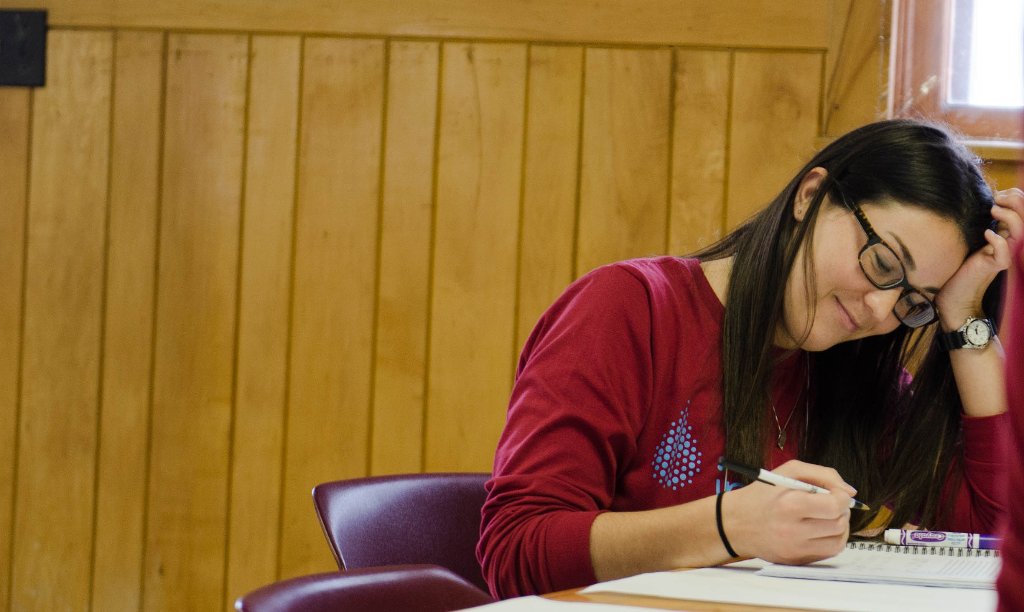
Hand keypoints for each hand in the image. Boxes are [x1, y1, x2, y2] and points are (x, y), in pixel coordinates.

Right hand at [724, 460, 852, 564]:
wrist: (735, 523)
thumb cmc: (762, 494)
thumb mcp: (788, 471)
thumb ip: (824, 475)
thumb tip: (850, 492)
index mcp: (790, 504)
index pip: (835, 506)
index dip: (842, 498)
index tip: (837, 494)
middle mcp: (793, 530)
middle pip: (839, 524)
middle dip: (841, 512)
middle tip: (830, 504)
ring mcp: (795, 549)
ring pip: (838, 542)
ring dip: (839, 527)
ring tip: (826, 517)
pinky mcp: (796, 561)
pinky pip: (827, 553)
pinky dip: (830, 540)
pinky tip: (819, 530)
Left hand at [935, 188, 1023, 326]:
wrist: (956, 292)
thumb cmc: (962, 263)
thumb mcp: (974, 237)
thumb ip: (984, 222)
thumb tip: (986, 199)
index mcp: (1009, 234)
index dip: (1017, 197)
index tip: (999, 193)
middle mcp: (1012, 244)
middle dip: (1016, 202)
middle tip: (997, 197)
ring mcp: (1006, 255)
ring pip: (1020, 233)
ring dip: (1009, 216)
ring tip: (993, 210)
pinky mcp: (996, 266)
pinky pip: (1005, 252)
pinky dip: (997, 240)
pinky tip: (987, 233)